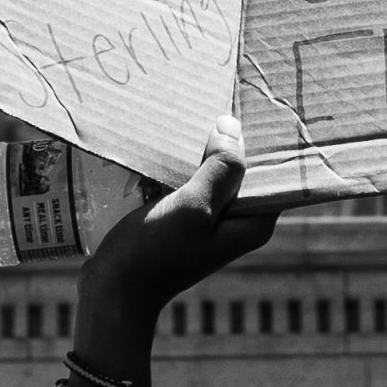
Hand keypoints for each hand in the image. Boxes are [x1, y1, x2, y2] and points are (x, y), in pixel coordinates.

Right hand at [78, 114, 279, 333]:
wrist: (112, 292)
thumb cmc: (156, 253)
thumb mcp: (194, 207)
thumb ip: (220, 169)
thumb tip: (232, 126)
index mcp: (251, 223)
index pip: (274, 173)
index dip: (268, 140)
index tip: (260, 102)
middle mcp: (235, 221)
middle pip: (242, 168)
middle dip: (231, 137)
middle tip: (222, 94)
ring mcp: (206, 219)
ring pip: (212, 169)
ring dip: (202, 145)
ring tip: (195, 106)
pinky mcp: (180, 216)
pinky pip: (188, 179)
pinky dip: (180, 160)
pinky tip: (170, 135)